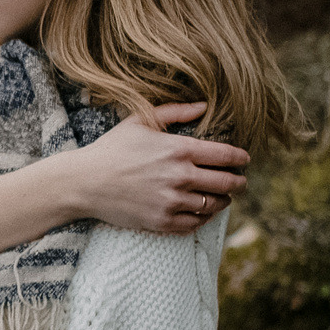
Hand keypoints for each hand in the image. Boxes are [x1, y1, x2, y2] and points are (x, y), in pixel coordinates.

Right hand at [62, 102, 248, 234]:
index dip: (241, 158)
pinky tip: (204, 212)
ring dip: (224, 201)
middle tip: (240, 181)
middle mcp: (181, 177)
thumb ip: (175, 112)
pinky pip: (196, 224)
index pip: (226, 156)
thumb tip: (203, 106)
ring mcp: (172, 202)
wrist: (84, 182)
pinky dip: (205, 218)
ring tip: (223, 197)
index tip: (245, 159)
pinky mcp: (163, 222)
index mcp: (179, 149)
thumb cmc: (112, 148)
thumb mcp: (140, 121)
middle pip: (227, 183)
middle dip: (239, 182)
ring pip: (215, 205)